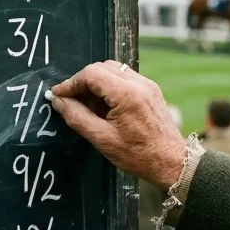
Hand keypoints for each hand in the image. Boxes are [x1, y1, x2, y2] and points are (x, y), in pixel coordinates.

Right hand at [50, 61, 186, 189]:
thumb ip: (77, 116)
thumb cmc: (138, 155)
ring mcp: (147, 85)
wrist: (171, 162)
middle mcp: (139, 84)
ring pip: (112, 70)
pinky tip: (103, 106)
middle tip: (70, 101)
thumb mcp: (101, 139)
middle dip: (82, 82)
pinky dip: (108, 86)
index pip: (91, 74)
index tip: (58, 95)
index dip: (70, 83)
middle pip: (101, 67)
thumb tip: (58, 101)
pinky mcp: (150, 90)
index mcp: (127, 95)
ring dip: (95, 83)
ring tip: (87, 105)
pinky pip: (123, 78)